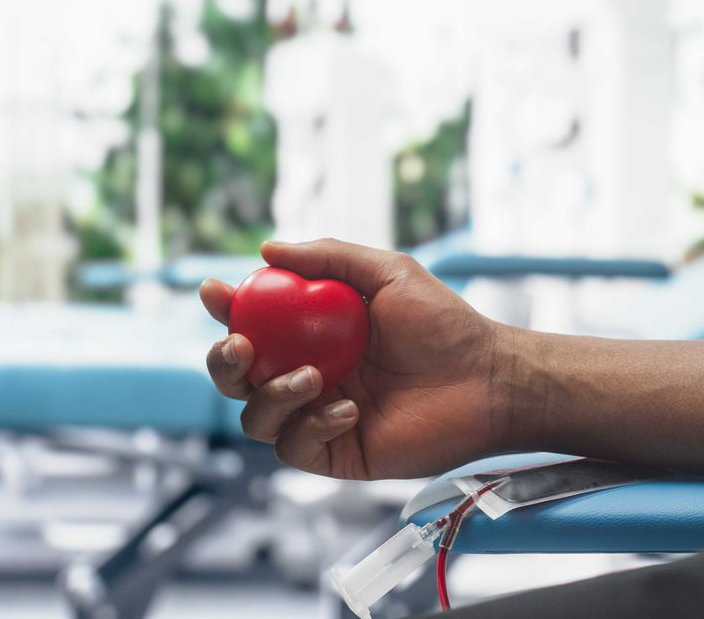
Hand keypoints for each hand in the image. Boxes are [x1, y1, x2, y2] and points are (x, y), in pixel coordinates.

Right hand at [201, 239, 509, 479]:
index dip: (227, 310)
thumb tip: (267, 250)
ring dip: (268, 396)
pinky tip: (349, 409)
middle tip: (240, 345)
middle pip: (238, 377)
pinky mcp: (337, 453)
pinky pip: (293, 448)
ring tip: (312, 377)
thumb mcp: (390, 273)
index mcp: (316, 334)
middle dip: (223, 361)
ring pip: (255, 417)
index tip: (216, 292)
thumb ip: (330, 257)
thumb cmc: (446, 325)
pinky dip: (310, 426)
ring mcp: (320, 416)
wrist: (486, 380)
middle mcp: (311, 375)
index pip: (255, 323)